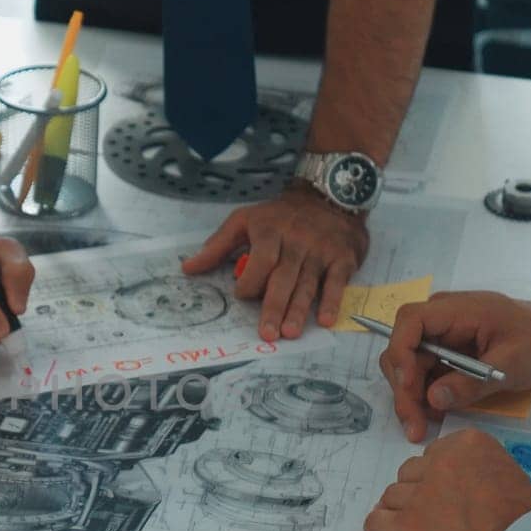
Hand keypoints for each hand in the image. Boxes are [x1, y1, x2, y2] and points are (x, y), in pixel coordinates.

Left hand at [183, 182, 368, 341]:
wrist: (328, 196)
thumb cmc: (279, 216)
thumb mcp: (244, 220)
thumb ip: (217, 246)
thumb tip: (187, 269)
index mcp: (270, 231)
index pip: (261, 260)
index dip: (251, 280)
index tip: (241, 297)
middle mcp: (297, 241)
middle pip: (284, 277)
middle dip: (274, 306)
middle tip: (267, 333)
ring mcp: (321, 250)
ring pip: (308, 284)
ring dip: (299, 310)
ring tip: (290, 333)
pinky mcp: (343, 258)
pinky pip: (337, 282)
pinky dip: (332, 301)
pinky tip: (325, 320)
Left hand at [364, 429, 530, 530]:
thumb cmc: (522, 521)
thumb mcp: (506, 474)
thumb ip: (474, 469)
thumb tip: (452, 481)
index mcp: (465, 444)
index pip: (432, 455)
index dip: (437, 477)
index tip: (448, 495)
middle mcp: (439, 463)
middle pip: (409, 473)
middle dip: (417, 492)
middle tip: (433, 514)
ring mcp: (420, 494)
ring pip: (391, 496)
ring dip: (400, 511)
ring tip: (419, 530)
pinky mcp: (407, 525)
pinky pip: (375, 521)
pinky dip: (378, 529)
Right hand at [380, 292, 530, 441]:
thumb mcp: (512, 364)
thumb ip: (473, 382)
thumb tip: (432, 399)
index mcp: (457, 310)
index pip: (410, 321)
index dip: (401, 353)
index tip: (409, 387)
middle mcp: (441, 319)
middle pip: (403, 350)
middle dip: (403, 388)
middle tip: (413, 423)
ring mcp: (442, 335)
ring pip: (409, 366)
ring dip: (411, 397)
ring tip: (422, 426)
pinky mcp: (445, 352)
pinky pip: (424, 373)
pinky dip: (425, 395)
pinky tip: (434, 415)